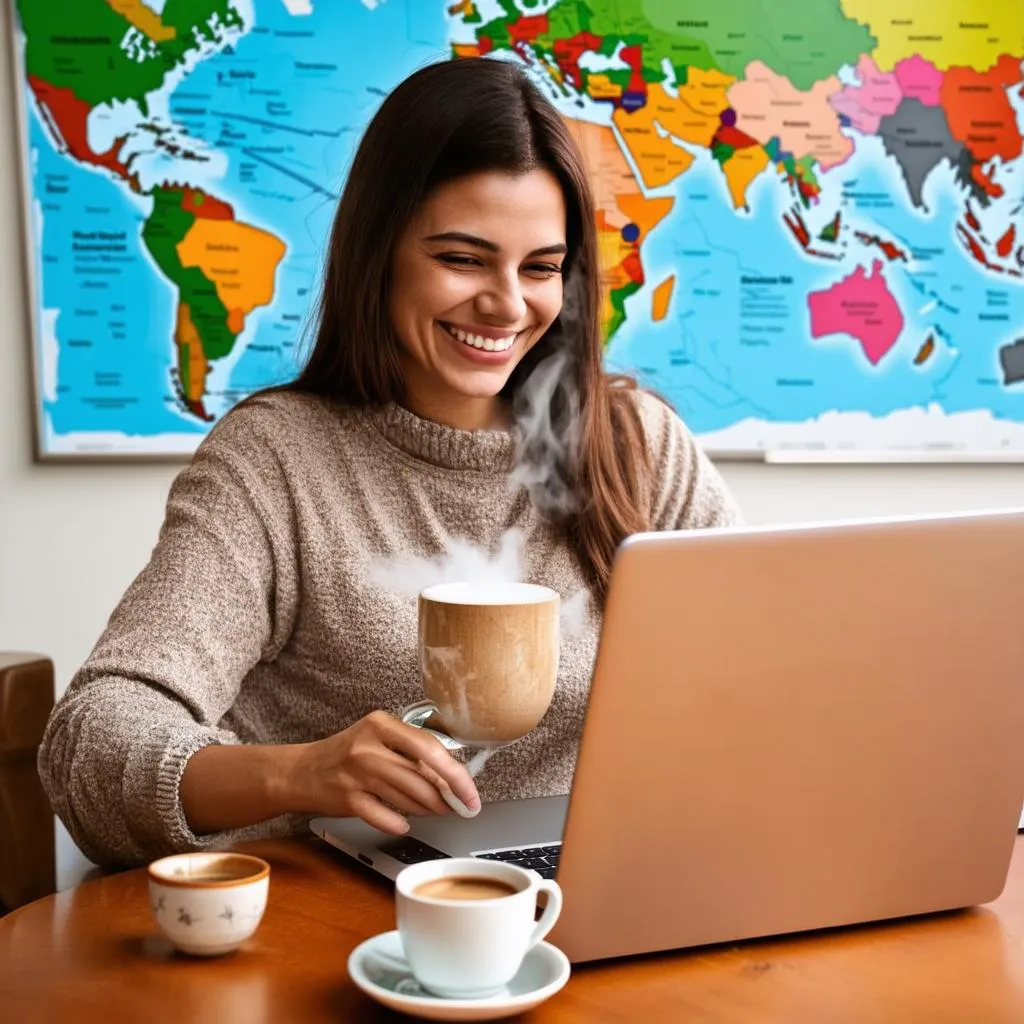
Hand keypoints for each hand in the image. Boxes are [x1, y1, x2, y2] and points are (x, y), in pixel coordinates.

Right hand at [288, 711, 480, 834]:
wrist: (302, 771)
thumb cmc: (348, 754)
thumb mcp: (377, 738)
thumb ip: (410, 750)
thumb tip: (452, 776)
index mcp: (381, 724)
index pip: (429, 748)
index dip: (455, 774)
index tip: (470, 793)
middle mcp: (368, 747)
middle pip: (421, 778)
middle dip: (444, 798)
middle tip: (454, 806)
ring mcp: (357, 774)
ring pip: (408, 799)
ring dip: (426, 810)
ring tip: (430, 810)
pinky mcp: (348, 800)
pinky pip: (387, 818)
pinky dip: (399, 823)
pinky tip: (402, 821)